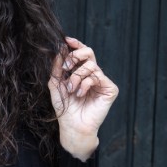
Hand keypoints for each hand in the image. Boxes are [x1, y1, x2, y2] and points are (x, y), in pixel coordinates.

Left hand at [48, 36, 118, 160]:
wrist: (72, 126)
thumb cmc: (64, 108)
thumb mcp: (56, 84)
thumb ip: (57, 68)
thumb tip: (59, 50)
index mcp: (81, 72)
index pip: (81, 53)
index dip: (76, 45)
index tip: (66, 40)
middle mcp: (93, 74)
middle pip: (89, 53)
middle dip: (76, 56)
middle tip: (67, 66)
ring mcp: (102, 82)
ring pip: (90, 66)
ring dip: (76, 76)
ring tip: (71, 90)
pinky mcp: (110, 89)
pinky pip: (97, 77)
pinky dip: (85, 84)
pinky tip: (80, 94)